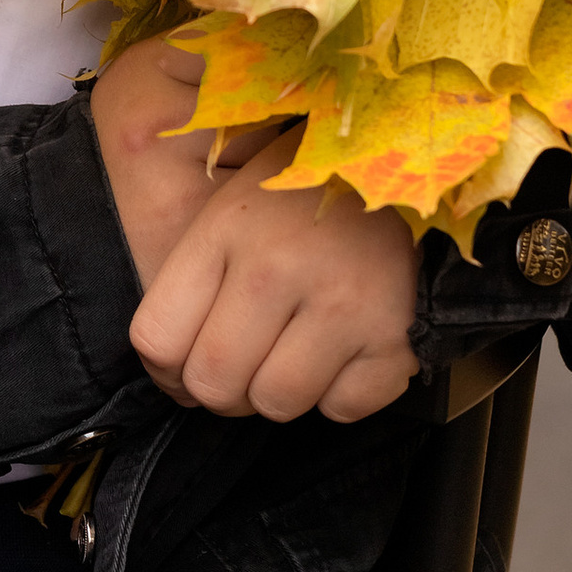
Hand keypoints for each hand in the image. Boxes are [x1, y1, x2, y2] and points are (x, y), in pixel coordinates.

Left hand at [91, 35, 418, 424]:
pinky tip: (344, 353)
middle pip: (212, 384)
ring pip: (276, 404)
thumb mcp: (234, 204)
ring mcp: (340, 305)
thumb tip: (169, 367)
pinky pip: (343, 409)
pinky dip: (340, 394)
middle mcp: (278, 268)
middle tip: (245, 367)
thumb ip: (193, 275)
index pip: (156, 339)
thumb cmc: (312, 190)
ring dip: (280, 392)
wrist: (415, 163)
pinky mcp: (394, 337)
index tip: (186, 365)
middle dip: (221, 391)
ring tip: (296, 353)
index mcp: (226, 230)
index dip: (165, 370)